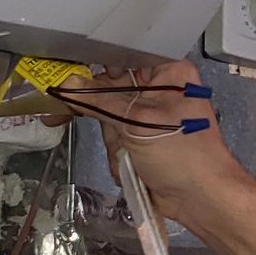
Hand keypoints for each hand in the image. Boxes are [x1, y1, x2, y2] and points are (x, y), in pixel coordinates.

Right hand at [58, 58, 246, 228]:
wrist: (201, 200)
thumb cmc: (181, 152)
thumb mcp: (139, 122)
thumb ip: (99, 101)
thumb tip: (63, 83)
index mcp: (167, 72)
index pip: (123, 54)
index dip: (92, 61)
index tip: (60, 68)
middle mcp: (158, 88)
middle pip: (110, 88)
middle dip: (96, 111)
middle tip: (54, 115)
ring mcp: (149, 115)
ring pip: (108, 117)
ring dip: (113, 142)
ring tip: (126, 157)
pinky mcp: (141, 139)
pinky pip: (115, 139)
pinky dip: (118, 155)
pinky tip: (129, 168)